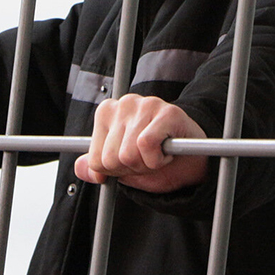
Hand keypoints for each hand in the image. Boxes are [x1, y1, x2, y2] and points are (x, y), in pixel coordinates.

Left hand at [74, 94, 207, 192]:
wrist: (194, 157)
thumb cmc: (155, 157)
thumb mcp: (121, 165)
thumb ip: (99, 166)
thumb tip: (79, 168)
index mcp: (106, 113)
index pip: (95, 160)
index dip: (115, 171)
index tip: (131, 161)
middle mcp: (123, 104)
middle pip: (111, 160)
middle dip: (131, 168)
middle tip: (148, 158)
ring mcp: (145, 105)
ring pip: (128, 155)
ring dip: (147, 165)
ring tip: (158, 153)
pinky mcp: (167, 112)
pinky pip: (146, 146)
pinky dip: (157, 160)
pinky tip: (167, 151)